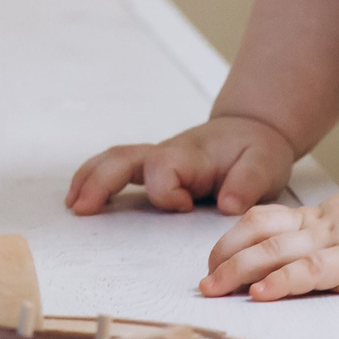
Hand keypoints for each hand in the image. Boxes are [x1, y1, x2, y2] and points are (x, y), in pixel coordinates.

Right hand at [66, 114, 298, 215]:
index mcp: (192, 155)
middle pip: (124, 158)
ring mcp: (156, 158)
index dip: (167, 192)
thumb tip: (227, 205)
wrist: (254, 130)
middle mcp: (168, 153)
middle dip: (100, 181)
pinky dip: (94, 178)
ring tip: (73, 205)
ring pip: (114, 159)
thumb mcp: (265, 164)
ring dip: (90, 178)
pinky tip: (80, 198)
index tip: (186, 207)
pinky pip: (116, 166)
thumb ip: (248, 183)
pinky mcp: (152, 166)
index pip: (164, 170)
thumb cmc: (258, 151)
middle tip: (81, 208)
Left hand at [200, 179, 338, 301]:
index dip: (232, 238)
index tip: (213, 260)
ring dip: (237, 269)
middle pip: (257, 236)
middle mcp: (315, 228)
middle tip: (204, 283)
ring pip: (273, 250)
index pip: (261, 221)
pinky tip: (261, 293)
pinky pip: (309, 270)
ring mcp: (331, 242)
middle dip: (224, 259)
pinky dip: (281, 281)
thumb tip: (301, 260)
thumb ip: (326, 238)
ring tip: (215, 288)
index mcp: (314, 220)